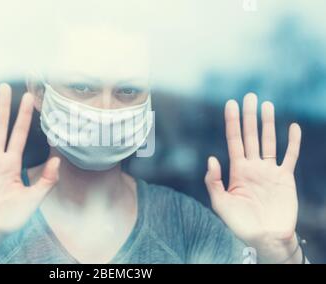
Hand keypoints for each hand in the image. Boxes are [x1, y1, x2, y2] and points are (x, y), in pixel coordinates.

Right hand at [0, 83, 59, 235]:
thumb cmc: (11, 219)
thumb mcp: (33, 199)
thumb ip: (46, 180)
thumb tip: (59, 159)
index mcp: (13, 164)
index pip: (20, 134)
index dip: (24, 116)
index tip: (29, 98)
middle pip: (1, 128)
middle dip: (4, 108)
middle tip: (5, 86)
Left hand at [204, 93, 301, 261]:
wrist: (264, 237)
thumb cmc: (240, 223)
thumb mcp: (220, 203)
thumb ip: (214, 181)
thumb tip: (211, 158)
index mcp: (237, 170)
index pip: (234, 140)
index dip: (232, 122)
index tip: (230, 104)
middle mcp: (253, 166)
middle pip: (250, 135)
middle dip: (249, 116)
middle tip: (249, 96)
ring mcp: (270, 171)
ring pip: (269, 141)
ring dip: (268, 124)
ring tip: (267, 105)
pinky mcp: (286, 178)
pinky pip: (290, 156)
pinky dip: (293, 142)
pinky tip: (293, 127)